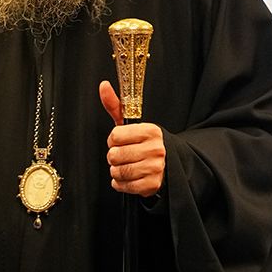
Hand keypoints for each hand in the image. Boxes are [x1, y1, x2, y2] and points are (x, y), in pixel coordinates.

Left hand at [99, 81, 164, 197]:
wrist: (169, 164)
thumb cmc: (144, 143)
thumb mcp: (131, 123)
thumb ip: (115, 105)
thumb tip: (103, 85)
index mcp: (150, 131)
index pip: (115, 136)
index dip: (113, 140)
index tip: (120, 141)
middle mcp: (155, 149)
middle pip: (114, 155)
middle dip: (114, 156)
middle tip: (123, 155)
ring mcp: (155, 168)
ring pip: (117, 171)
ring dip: (116, 170)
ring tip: (126, 166)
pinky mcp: (152, 185)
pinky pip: (123, 186)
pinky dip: (120, 183)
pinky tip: (128, 177)